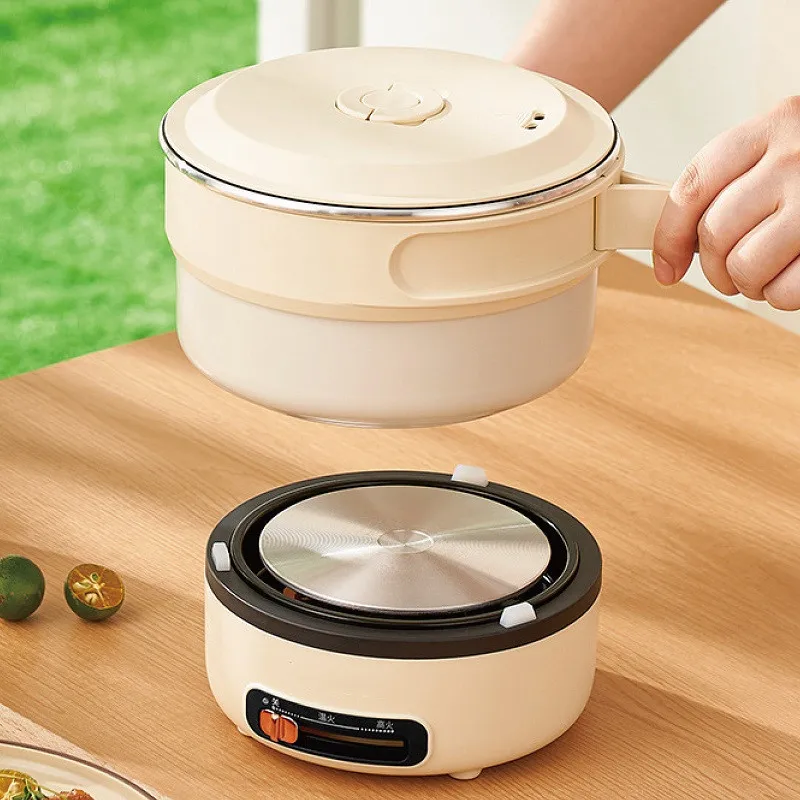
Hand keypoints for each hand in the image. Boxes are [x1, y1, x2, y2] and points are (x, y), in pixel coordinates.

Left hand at [653, 96, 799, 310]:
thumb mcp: (781, 150)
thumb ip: (733, 182)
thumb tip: (678, 244)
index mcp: (769, 129)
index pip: (692, 188)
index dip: (668, 237)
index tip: (667, 267)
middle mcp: (795, 158)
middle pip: (714, 235)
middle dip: (715, 268)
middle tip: (733, 271)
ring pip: (745, 267)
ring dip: (749, 284)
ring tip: (768, 272)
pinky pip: (786, 290)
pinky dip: (784, 295)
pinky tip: (796, 275)